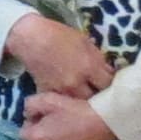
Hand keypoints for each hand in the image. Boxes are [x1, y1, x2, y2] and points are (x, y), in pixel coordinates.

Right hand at [0, 12, 115, 97]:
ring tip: (84, 97)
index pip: (107, 85)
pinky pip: (61, 101)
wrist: (30, 37)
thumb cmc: (58, 35)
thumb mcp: (84, 42)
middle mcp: (77, 82)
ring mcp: (62, 90)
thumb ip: (98, 59)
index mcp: (89, 66)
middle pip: (95, 99)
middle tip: (99, 94)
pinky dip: (66, 101)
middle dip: (98, 97)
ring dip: (82, 101)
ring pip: (78, 104)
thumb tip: (109, 72)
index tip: (109, 85)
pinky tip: (68, 97)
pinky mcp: (48, 92)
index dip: (110, 85)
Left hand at [18, 94, 118, 139]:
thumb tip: (27, 114)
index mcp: (36, 138)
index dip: (32, 122)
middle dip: (41, 134)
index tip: (44, 115)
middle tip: (56, 121)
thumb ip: (30, 105)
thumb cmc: (75, 109)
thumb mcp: (48, 99)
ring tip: (66, 131)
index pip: (23, 132)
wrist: (103, 122)